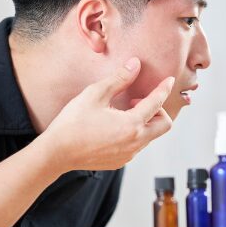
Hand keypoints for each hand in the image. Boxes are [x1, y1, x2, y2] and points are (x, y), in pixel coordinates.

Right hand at [41, 57, 173, 172]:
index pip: (157, 103)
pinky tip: (115, 125)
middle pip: (164, 124)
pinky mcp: (120, 161)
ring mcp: (128, 154)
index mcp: (131, 125)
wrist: (56, 153)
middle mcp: (135, 143)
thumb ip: (119, 79)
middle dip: (158, 109)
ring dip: (145, 121)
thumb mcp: (95, 94)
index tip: (169, 80)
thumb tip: (135, 64)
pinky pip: (137, 145)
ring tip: (122, 111)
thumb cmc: (73, 122)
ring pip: (150, 135)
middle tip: (136, 100)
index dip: (163, 89)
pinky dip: (135, 132)